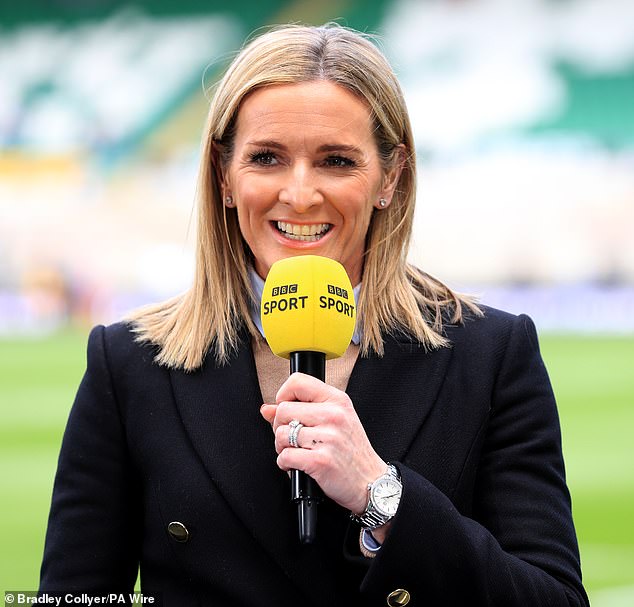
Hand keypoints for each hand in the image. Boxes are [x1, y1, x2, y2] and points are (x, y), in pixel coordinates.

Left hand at [260, 372, 386, 514]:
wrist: (371, 481)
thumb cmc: (352, 450)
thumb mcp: (334, 421)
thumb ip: (301, 409)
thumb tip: (267, 409)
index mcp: (337, 400)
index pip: (297, 382)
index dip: (283, 395)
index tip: (287, 410)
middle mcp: (334, 415)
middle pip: (283, 410)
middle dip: (279, 427)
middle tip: (292, 438)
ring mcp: (328, 438)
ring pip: (282, 434)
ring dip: (282, 447)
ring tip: (296, 451)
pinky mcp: (321, 461)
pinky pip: (285, 456)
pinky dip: (285, 463)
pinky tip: (296, 465)